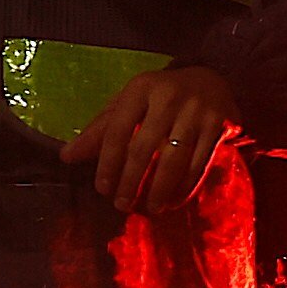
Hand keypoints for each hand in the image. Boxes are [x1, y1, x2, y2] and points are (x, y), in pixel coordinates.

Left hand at [62, 62, 238, 213]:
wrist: (211, 79)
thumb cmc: (160, 96)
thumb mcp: (129, 103)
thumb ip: (100, 130)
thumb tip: (66, 157)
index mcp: (140, 89)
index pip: (117, 130)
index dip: (108, 163)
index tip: (102, 188)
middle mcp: (169, 97)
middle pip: (144, 148)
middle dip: (130, 181)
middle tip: (121, 205)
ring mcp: (197, 112)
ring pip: (174, 160)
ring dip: (159, 190)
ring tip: (150, 209)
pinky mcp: (220, 126)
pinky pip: (199, 164)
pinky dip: (185, 187)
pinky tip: (173, 200)